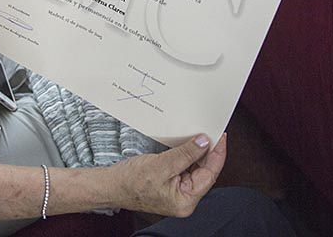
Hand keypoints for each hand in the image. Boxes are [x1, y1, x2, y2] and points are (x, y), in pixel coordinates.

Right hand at [111, 133, 226, 216]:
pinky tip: (189, 145)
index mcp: (185, 201)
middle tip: (210, 131)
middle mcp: (185, 199)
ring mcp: (179, 192)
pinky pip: (186, 168)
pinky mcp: (172, 185)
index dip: (217, 154)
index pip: (209, 175)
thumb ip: (185, 154)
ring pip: (196, 169)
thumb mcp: (161, 165)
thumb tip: (204, 142)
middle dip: (208, 152)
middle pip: (204, 172)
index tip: (220, 137)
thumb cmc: (131, 181)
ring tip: (200, 135)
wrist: (112, 186)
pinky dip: (188, 156)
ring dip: (198, 153)